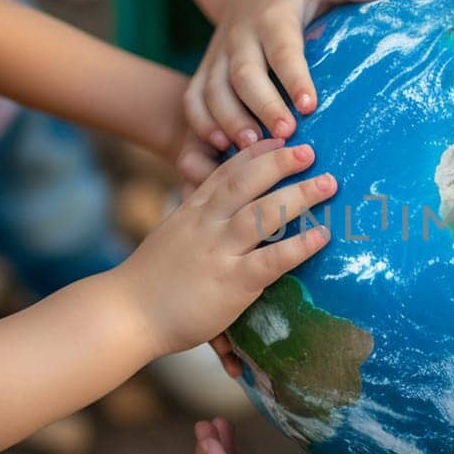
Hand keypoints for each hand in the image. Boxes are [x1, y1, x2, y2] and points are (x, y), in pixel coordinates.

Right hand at [112, 138, 336, 355]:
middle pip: (247, 181)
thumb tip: (217, 215)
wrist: (124, 314)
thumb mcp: (171, 238)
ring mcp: (219, 250)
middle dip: (280, 162)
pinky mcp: (231, 281)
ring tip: (329, 183)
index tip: (279, 139)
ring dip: (300, 195)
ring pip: (264, 212)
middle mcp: (206, 223)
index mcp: (192, 211)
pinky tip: (322, 236)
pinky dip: (299, 245)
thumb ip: (194, 223)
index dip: (255, 153)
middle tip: (310, 151)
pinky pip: (272, 258)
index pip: (225, 172)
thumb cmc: (148, 283)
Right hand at [187, 0, 389, 150]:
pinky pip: (193, 100)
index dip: (294, 75)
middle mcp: (240, 37)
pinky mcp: (204, 73)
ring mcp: (217, 57)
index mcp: (272, 16)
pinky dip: (201, 125)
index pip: (282, 48)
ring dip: (230, 121)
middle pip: (244, 75)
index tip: (310, 104)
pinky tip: (220, 149)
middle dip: (263, 106)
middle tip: (286, 135)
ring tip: (252, 150)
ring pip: (214, 91)